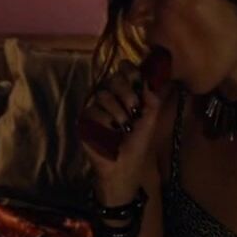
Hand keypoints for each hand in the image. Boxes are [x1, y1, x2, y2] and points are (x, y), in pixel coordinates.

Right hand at [79, 59, 170, 200]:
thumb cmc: (139, 142)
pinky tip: (112, 131)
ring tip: (125, 126)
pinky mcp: (85, 120)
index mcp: (127, 92)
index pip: (125, 71)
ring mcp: (96, 107)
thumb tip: (146, 80)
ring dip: (118, 111)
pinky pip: (92, 110)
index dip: (130, 71)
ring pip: (103, 95)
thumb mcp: (151, 117)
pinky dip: (105, 120)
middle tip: (134, 109)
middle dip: (126, 92)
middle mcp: (111, 96)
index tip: (137, 80)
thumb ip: (152, 97)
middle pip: (113, 79)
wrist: (126, 165)